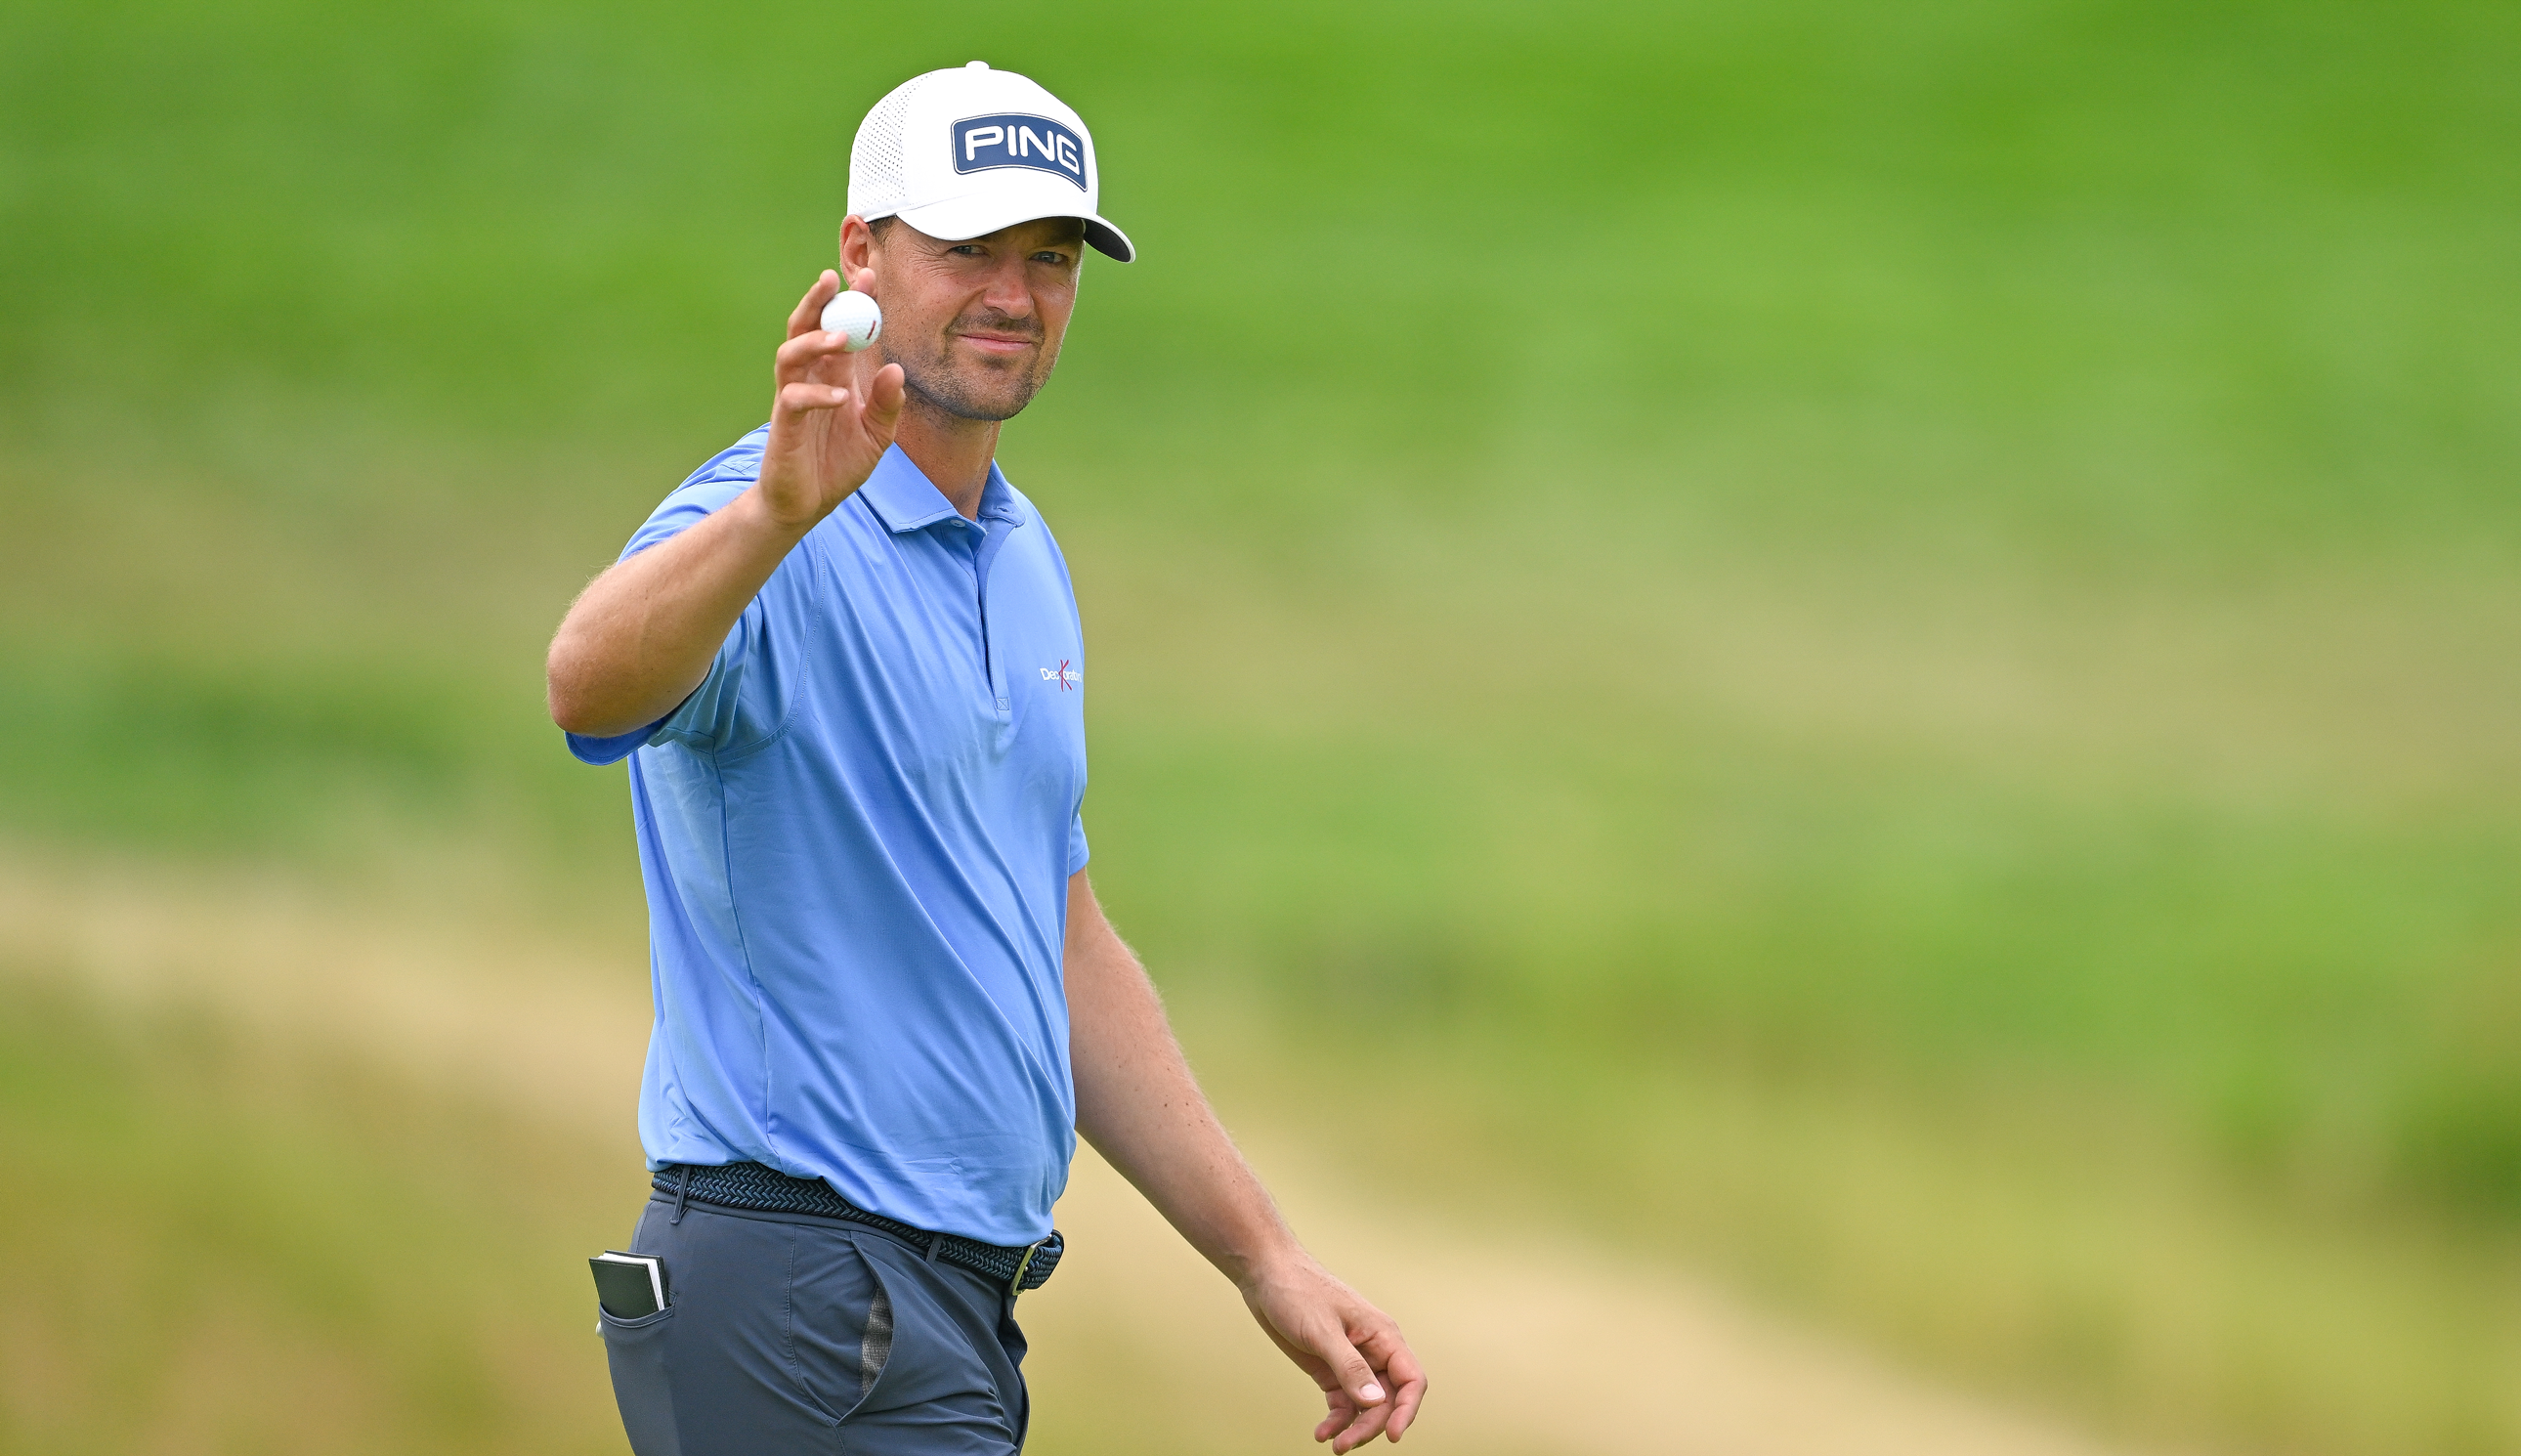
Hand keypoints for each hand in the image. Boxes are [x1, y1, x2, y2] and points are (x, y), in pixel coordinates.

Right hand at [756, 267, 905, 530]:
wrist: (808, 505)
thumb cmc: (838, 465)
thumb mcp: (877, 435)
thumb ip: (888, 405)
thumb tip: (896, 370)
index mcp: (832, 375)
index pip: (840, 329)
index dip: (852, 303)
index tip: (871, 276)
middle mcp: (809, 380)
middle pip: (803, 328)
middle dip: (817, 301)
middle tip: (834, 279)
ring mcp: (791, 400)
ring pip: (790, 355)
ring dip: (814, 341)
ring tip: (840, 337)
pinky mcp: (783, 426)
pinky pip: (793, 399)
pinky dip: (817, 395)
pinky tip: (840, 398)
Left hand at [1241, 1253, 1427, 1450]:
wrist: (1266, 1275)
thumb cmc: (1298, 1290)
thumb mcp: (1322, 1330)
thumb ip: (1349, 1367)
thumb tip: (1376, 1401)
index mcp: (1382, 1335)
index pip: (1411, 1379)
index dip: (1407, 1409)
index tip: (1391, 1435)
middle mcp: (1373, 1351)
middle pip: (1388, 1399)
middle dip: (1371, 1425)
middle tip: (1346, 1445)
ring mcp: (1352, 1362)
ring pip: (1366, 1405)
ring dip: (1354, 1428)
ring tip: (1334, 1445)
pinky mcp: (1331, 1369)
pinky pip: (1343, 1403)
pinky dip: (1336, 1420)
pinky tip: (1322, 1432)